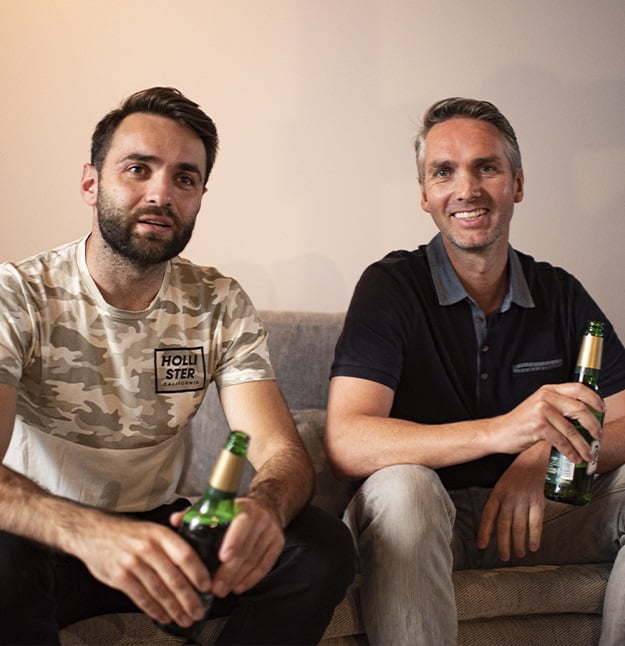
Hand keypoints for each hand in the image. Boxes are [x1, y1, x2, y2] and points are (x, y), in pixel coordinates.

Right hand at [73, 513, 209, 626]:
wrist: (93, 532)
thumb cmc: (128, 532)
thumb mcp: (152, 528)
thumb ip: (172, 542)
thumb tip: (197, 560)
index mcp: (160, 533)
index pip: (185, 554)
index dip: (198, 572)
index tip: (206, 586)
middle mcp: (147, 548)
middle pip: (174, 578)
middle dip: (189, 598)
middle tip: (199, 611)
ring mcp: (132, 563)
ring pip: (159, 591)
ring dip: (174, 608)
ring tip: (184, 618)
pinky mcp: (119, 577)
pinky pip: (141, 598)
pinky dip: (155, 610)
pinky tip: (164, 617)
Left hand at [171, 496, 283, 598]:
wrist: (267, 502)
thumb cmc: (237, 508)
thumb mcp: (220, 504)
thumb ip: (196, 512)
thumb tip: (175, 520)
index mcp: (245, 507)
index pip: (242, 524)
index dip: (233, 541)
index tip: (222, 557)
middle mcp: (261, 518)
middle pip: (247, 548)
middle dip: (230, 571)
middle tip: (215, 587)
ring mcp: (271, 532)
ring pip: (255, 560)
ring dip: (238, 578)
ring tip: (222, 590)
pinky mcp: (278, 543)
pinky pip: (265, 565)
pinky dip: (251, 578)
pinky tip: (239, 587)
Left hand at [477, 444, 548, 560]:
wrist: (537, 455)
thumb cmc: (519, 470)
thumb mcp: (504, 482)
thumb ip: (500, 500)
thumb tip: (496, 519)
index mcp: (498, 492)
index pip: (488, 515)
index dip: (484, 532)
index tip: (482, 545)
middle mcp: (509, 497)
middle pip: (503, 525)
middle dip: (503, 544)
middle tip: (503, 557)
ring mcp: (524, 500)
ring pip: (518, 527)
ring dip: (518, 543)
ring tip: (518, 554)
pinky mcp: (538, 501)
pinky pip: (535, 523)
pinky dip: (534, 537)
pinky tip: (533, 546)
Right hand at [492, 383, 603, 461]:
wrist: (498, 432)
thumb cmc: (520, 422)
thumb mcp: (539, 406)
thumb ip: (558, 406)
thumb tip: (584, 418)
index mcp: (548, 390)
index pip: (578, 388)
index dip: (595, 399)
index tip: (602, 409)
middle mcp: (545, 397)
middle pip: (580, 409)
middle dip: (594, 426)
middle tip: (598, 436)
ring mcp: (541, 411)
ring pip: (572, 430)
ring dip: (583, 445)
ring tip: (587, 453)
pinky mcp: (538, 426)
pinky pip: (561, 441)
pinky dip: (570, 452)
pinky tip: (573, 457)